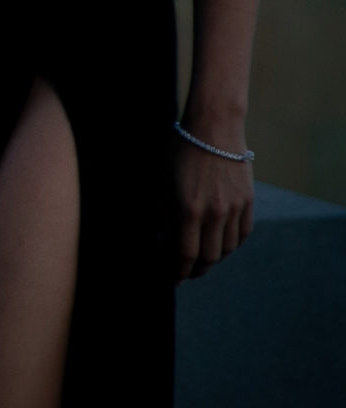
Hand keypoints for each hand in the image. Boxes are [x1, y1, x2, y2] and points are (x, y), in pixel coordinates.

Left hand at [174, 130, 253, 280]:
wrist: (214, 128)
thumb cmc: (180, 152)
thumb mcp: (163, 183)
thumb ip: (163, 216)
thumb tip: (160, 245)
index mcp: (188, 208)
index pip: (184, 254)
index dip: (177, 271)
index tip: (171, 279)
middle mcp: (214, 212)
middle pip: (208, 257)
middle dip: (194, 271)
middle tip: (184, 275)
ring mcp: (235, 208)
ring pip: (227, 249)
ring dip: (213, 260)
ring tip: (200, 262)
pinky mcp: (248, 202)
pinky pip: (242, 234)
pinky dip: (230, 245)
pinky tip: (220, 246)